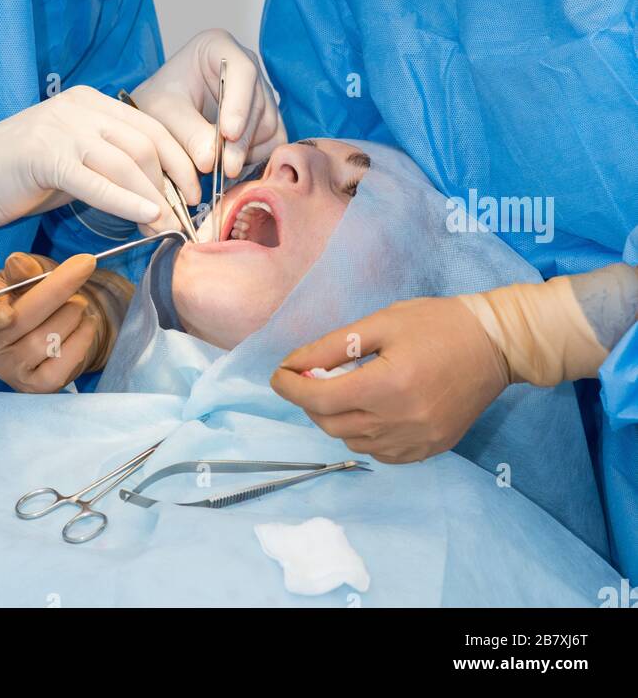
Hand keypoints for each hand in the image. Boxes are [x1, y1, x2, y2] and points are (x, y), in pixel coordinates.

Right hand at [0, 85, 199, 228]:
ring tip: (167, 227)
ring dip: (154, 199)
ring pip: (126, 162)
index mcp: (91, 101)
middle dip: (172, 184)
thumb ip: (113, 162)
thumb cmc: (26, 173)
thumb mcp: (77, 157)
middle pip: (145, 144)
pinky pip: (95, 181)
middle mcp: (80, 107)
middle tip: (184, 218)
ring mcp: (62, 129)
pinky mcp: (45, 156)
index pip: (152, 126)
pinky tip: (145, 216)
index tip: (194, 192)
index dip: (180, 160)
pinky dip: (126, 201)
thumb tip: (162, 193)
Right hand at [0, 251, 103, 392]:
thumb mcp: (25, 274)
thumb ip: (22, 268)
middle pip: (23, 321)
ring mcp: (11, 370)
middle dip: (58, 289)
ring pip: (47, 341)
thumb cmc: (31, 293)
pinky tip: (87, 323)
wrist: (53, 323)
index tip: (8, 314)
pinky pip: (62, 365)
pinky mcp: (36, 385)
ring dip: (72, 313)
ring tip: (79, 303)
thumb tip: (19, 264)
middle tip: (84, 267)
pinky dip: (82, 339)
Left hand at [132, 29, 285, 178]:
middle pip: (257, 103)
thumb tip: (211, 161)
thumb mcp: (163, 113)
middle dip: (241, 140)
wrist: (162, 114)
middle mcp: (245, 66)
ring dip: (246, 151)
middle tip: (225, 168)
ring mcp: (259, 92)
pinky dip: (255, 157)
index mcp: (218, 47)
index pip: (242, 70)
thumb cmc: (160, 101)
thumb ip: (187, 133)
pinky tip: (231, 166)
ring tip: (219, 168)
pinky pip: (273, 141)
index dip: (239, 103)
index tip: (228, 133)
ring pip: (267, 125)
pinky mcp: (266, 118)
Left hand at [270, 296, 509, 462]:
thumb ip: (334, 346)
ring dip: (334, 417)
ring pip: (352, 440)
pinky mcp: (429, 450)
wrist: (495, 346)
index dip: (291, 387)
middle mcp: (401, 422)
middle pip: (331, 423)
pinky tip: (368, 409)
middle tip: (308, 375)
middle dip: (309, 400)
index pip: (321, 398)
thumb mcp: (382, 322)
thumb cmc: (439, 324)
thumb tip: (294, 364)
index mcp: (388, 385)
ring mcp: (417, 441)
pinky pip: (379, 452)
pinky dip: (362, 433)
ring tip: (340, 388)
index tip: (278, 374)